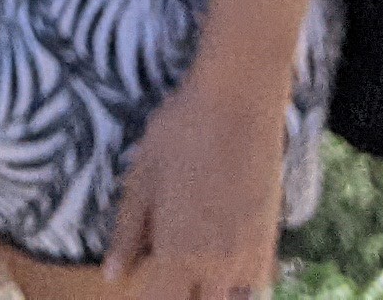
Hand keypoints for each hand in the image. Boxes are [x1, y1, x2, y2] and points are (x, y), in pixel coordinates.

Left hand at [102, 74, 287, 295]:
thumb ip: (126, 234)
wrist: (239, 100)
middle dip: (181, 295)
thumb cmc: (181, 133)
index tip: (141, 282)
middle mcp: (218, 266)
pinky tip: (223, 261)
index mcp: (179, 254)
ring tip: (194, 272)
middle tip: (166, 272)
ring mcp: (249, 255)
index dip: (148, 297)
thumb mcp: (141, 178)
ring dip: (213, 293)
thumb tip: (112, 276)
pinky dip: (240, 284)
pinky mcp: (270, 239)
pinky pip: (256, 283)